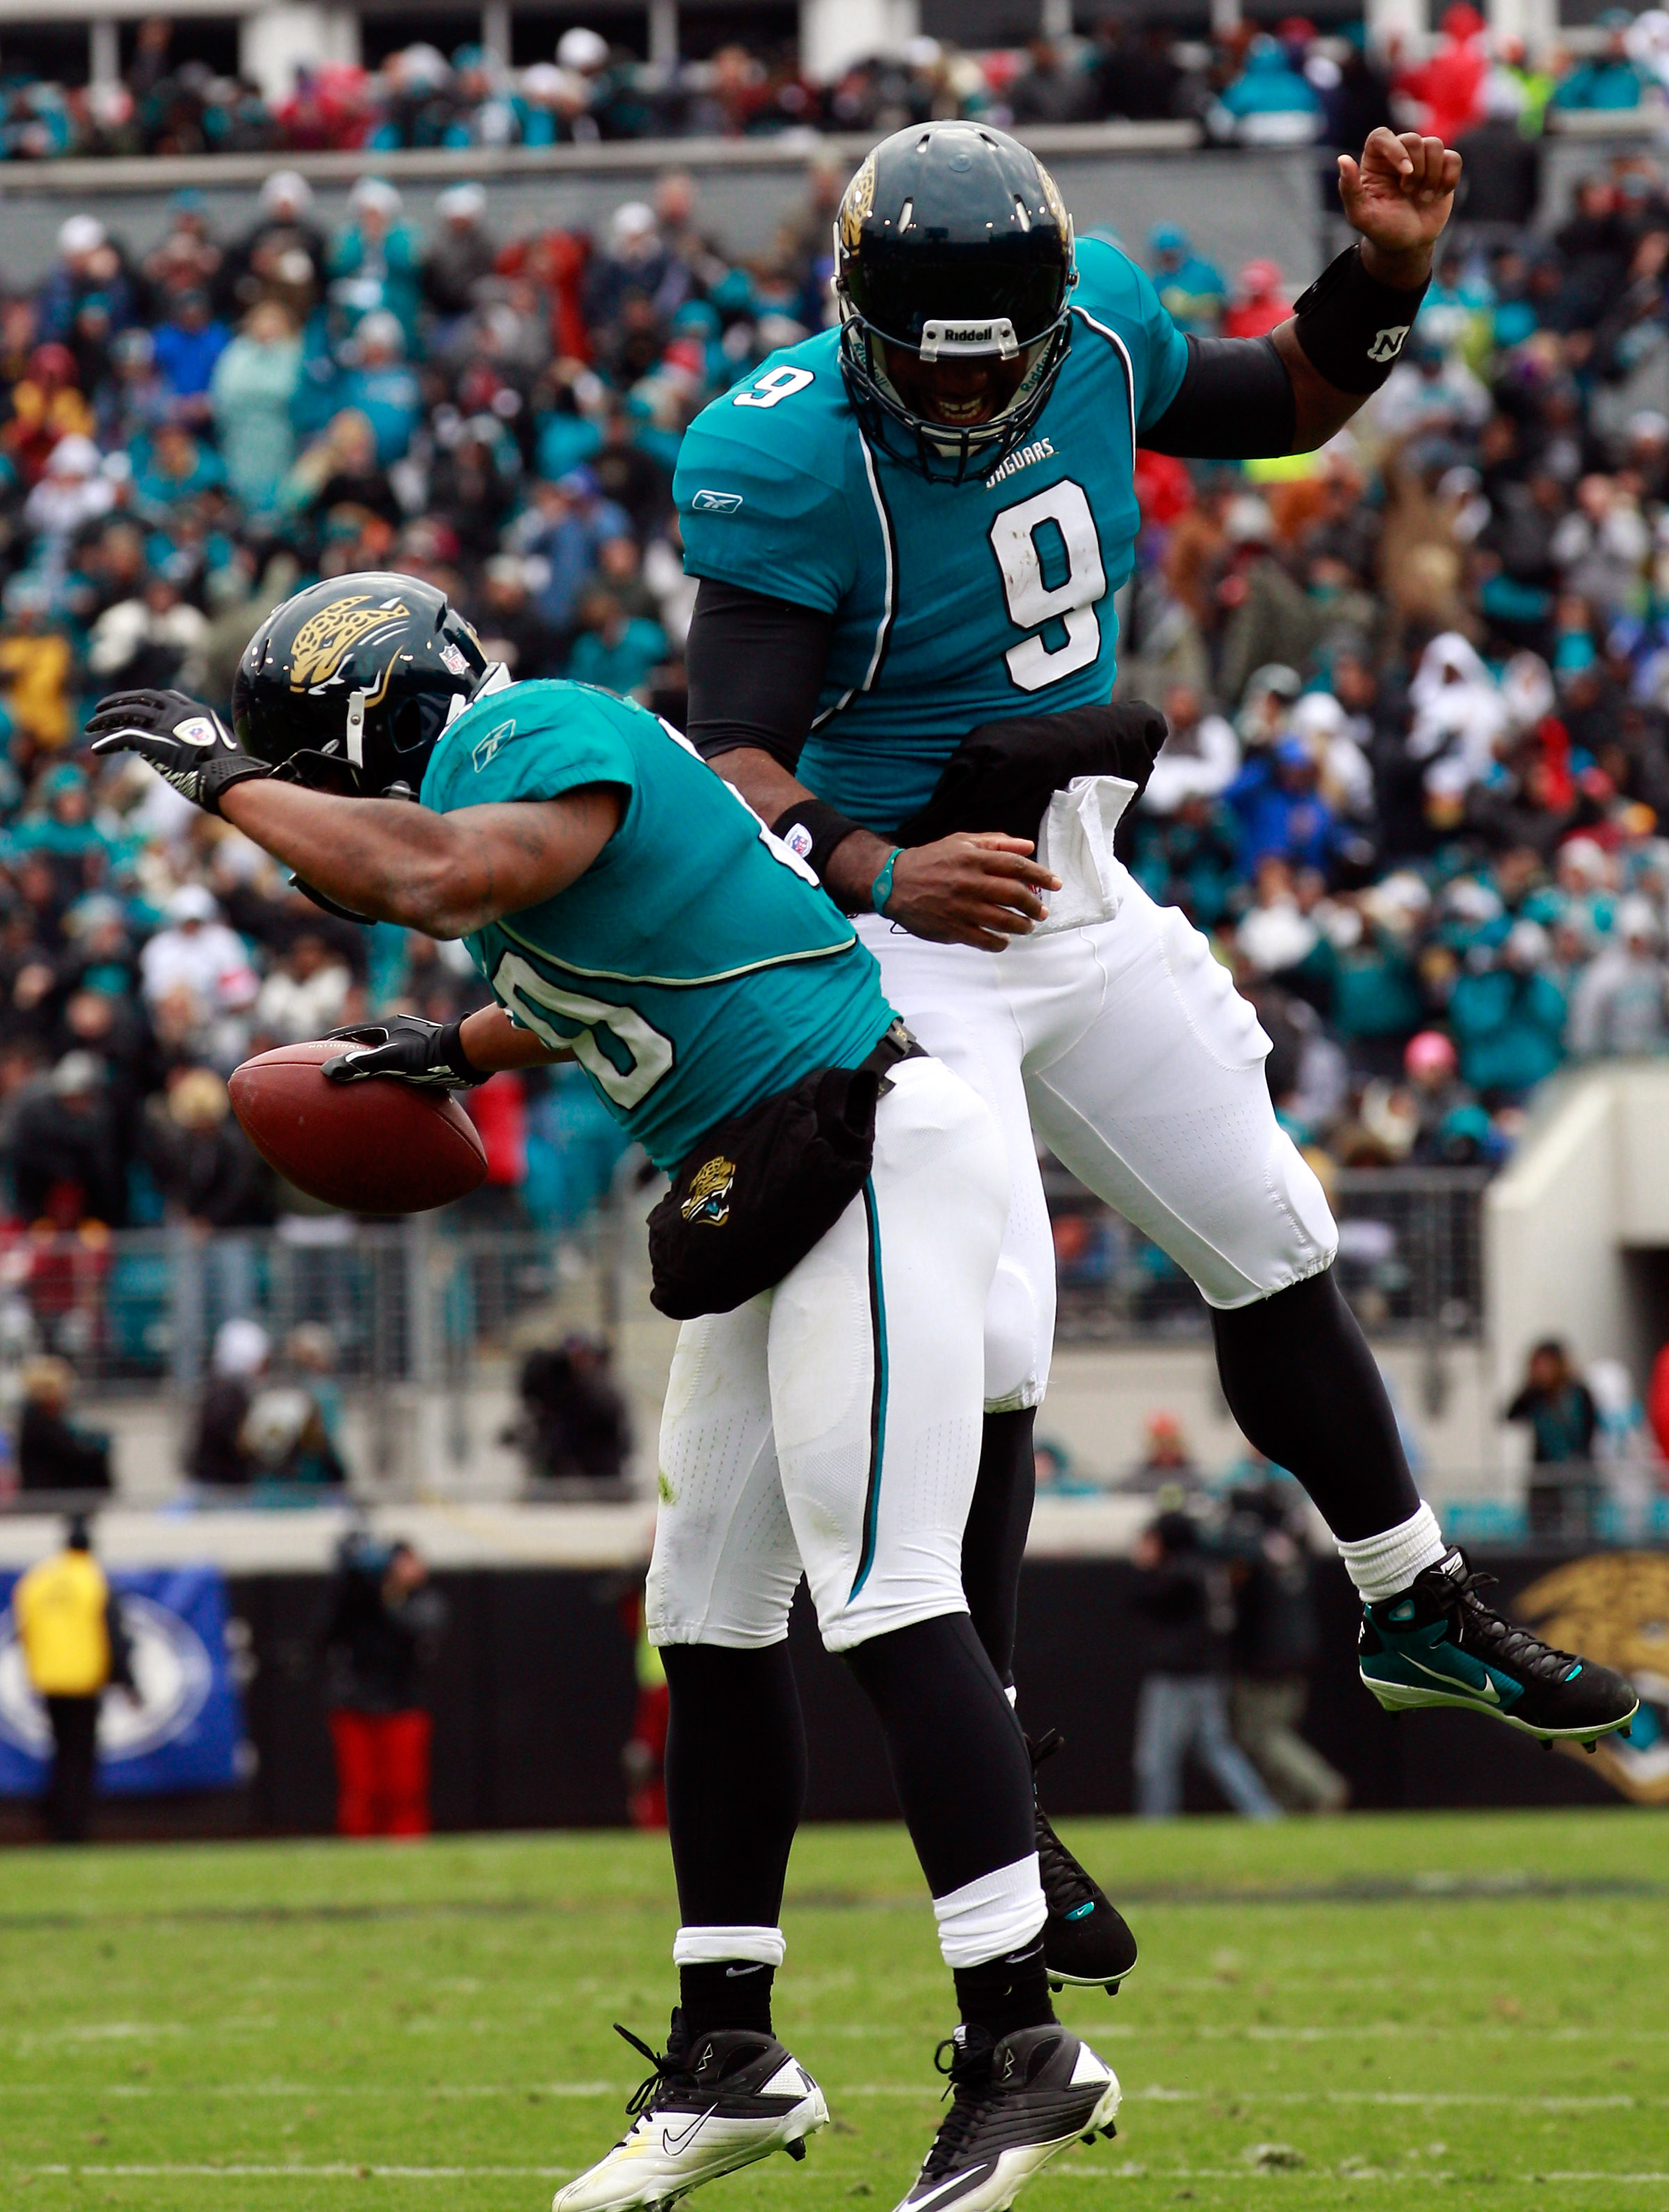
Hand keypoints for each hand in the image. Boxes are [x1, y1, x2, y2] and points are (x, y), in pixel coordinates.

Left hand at [86, 688, 269, 814]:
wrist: (230, 779)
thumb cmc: (232, 773)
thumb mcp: (221, 752)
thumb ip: (203, 746)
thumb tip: (192, 755)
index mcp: (198, 712)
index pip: (167, 698)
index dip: (147, 701)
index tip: (134, 706)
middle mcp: (180, 712)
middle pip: (142, 698)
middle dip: (120, 701)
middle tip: (102, 708)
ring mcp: (166, 725)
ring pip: (127, 713)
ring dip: (106, 719)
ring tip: (91, 726)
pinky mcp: (154, 741)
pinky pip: (124, 737)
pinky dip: (108, 742)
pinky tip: (96, 748)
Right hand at [321, 1014, 484, 1088]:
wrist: (471, 1057)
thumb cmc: (433, 1056)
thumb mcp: (393, 1059)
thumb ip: (362, 1064)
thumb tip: (328, 1072)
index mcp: (389, 1027)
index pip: (351, 1033)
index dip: (331, 1042)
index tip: (312, 1049)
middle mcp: (402, 1035)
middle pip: (368, 1044)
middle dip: (350, 1056)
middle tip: (333, 1070)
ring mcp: (417, 1048)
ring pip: (386, 1060)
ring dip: (372, 1072)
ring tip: (358, 1090)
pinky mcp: (431, 1063)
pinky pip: (402, 1075)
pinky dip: (392, 1086)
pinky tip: (390, 1106)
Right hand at [885, 833, 1060, 953]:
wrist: (893, 883)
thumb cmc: (931, 860)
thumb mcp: (961, 841)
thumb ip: (996, 842)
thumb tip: (1027, 846)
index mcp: (974, 858)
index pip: (1017, 867)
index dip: (1041, 875)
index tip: (1056, 884)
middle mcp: (970, 882)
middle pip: (1014, 895)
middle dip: (1034, 905)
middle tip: (1041, 911)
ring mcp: (962, 908)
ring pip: (1003, 920)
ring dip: (1022, 925)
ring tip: (1028, 926)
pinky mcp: (952, 929)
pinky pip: (984, 940)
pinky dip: (999, 942)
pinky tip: (1004, 940)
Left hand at [1338, 128, 1460, 281]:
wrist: (1408, 245)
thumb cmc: (1382, 230)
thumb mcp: (1361, 215)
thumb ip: (1349, 189)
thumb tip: (1342, 159)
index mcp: (1374, 162)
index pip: (1381, 136)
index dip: (1395, 149)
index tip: (1405, 171)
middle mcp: (1398, 155)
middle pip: (1413, 139)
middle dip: (1416, 170)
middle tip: (1408, 193)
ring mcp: (1422, 160)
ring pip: (1435, 145)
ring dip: (1432, 176)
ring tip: (1423, 198)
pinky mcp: (1442, 167)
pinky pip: (1453, 158)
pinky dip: (1449, 178)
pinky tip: (1438, 196)